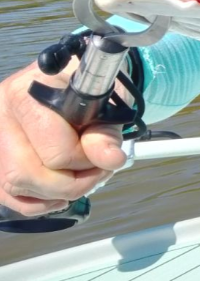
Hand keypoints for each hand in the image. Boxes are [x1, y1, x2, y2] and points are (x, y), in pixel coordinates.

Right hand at [0, 60, 125, 215]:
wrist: (78, 79)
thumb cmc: (90, 86)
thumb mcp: (108, 98)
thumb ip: (107, 128)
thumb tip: (109, 159)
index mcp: (26, 95)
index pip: (55, 151)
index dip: (88, 160)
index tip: (108, 153)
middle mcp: (1, 118)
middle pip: (28, 174)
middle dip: (73, 183)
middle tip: (99, 172)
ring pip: (16, 187)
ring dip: (56, 193)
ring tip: (85, 178)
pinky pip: (7, 197)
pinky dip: (38, 202)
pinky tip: (61, 192)